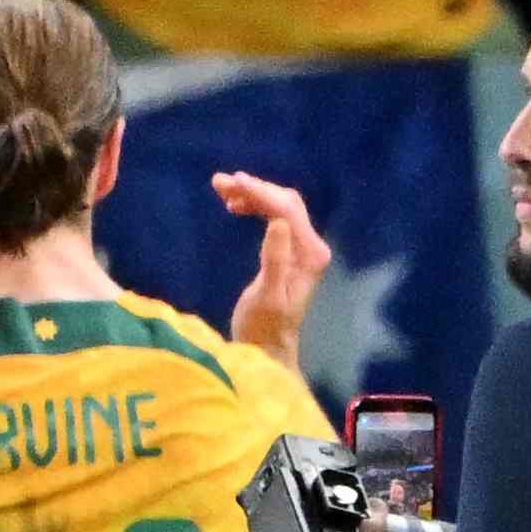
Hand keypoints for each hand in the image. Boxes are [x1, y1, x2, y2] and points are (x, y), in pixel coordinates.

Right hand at [212, 169, 333, 362]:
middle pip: (285, 202)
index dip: (259, 193)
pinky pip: (275, 217)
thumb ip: (274, 260)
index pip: (286, 210)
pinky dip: (255, 206)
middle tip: (219, 183)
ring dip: (252, 194)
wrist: (266, 348)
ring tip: (222, 190)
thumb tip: (276, 222)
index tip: (230, 183)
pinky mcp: (289, 251)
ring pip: (279, 207)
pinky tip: (236, 206)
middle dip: (254, 188)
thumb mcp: (267, 296)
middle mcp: (311, 247)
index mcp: (309, 255)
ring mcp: (302, 248)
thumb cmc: (263, 328)